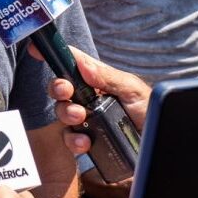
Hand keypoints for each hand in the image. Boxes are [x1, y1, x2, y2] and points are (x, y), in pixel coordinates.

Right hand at [37, 45, 146, 197]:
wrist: (161, 148)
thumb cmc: (150, 113)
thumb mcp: (134, 90)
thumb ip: (108, 77)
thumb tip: (84, 66)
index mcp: (98, 80)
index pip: (73, 63)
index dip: (54, 54)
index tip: (36, 49)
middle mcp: (88, 98)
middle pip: (60, 88)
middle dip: (58, 88)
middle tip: (66, 91)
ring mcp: (86, 120)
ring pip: (61, 113)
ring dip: (66, 113)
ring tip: (79, 117)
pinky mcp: (88, 142)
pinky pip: (70, 140)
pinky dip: (74, 140)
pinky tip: (85, 141)